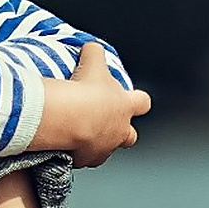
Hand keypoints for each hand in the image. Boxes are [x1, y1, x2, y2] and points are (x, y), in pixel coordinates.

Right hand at [32, 41, 150, 167]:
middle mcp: (120, 131)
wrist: (70, 117)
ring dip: (97, 142)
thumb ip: (95, 53)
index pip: (142, 103)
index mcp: (126, 106)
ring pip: (106, 149)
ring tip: (80, 133)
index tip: (130, 98)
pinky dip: (77, 153)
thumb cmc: (86, 91)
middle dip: (121, 130)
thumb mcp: (92, 62)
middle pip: (130, 136)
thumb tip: (91, 47)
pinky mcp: (86, 159)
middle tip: (104, 121)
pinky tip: (66, 144)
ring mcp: (105, 148)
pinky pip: (84, 158)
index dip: (138, 100)